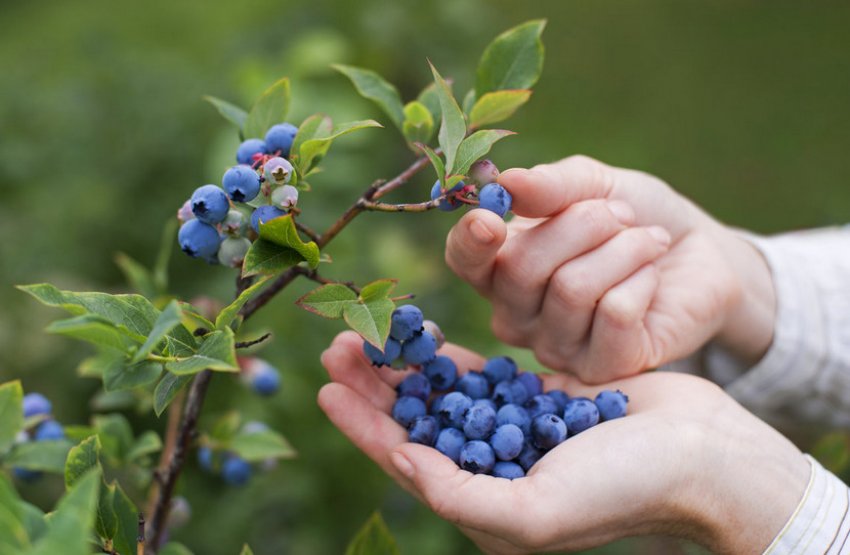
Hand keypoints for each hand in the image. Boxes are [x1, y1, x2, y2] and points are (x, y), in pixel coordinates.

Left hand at [319, 331, 808, 553]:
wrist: (701, 454)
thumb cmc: (625, 491)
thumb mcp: (536, 511)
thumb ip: (461, 495)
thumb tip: (403, 462)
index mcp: (485, 503)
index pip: (405, 461)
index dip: (362, 426)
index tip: (325, 388)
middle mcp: (492, 468)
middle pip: (416, 422)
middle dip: (374, 386)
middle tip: (338, 344)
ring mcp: (514, 429)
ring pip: (441, 394)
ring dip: (404, 365)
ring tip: (368, 331)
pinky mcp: (538, 396)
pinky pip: (481, 373)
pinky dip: (449, 356)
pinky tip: (422, 335)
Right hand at [446, 155, 775, 381]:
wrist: (700, 253)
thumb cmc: (635, 217)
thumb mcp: (594, 185)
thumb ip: (551, 186)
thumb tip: (507, 183)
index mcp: (502, 267)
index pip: (464, 262)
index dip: (470, 242)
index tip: (491, 219)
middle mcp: (518, 315)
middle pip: (521, 268)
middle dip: (581, 224)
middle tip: (622, 215)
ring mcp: (557, 348)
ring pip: (572, 289)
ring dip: (623, 249)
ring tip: (648, 241)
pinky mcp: (602, 368)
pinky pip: (614, 314)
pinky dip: (642, 279)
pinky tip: (652, 278)